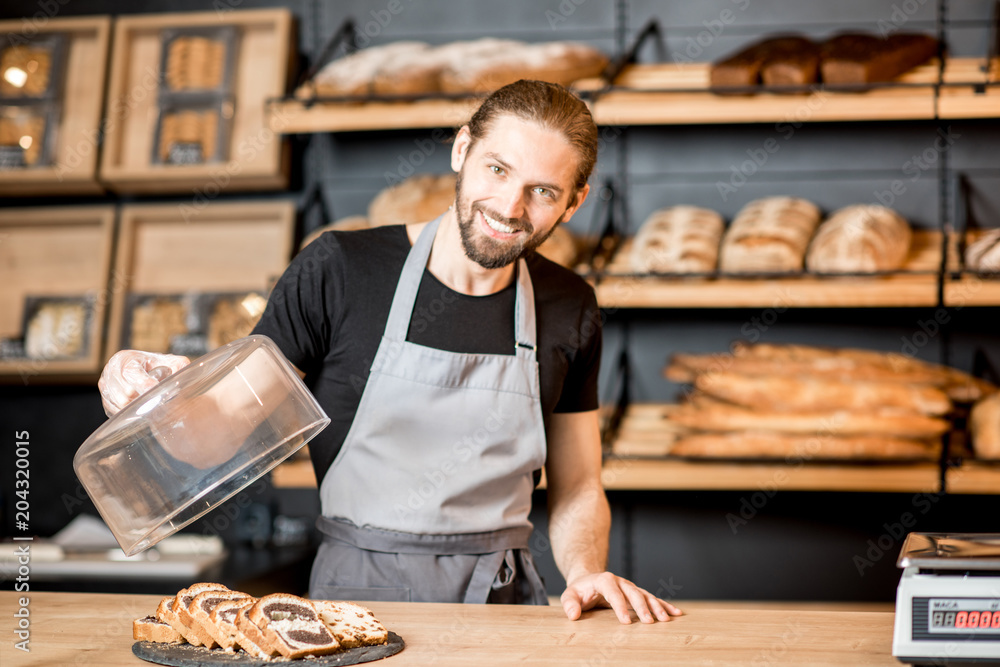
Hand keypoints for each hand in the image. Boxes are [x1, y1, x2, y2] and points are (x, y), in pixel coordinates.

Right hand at [98, 350, 189, 416]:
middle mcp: (111, 370)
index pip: (131, 372)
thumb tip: (181, 378)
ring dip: (136, 406)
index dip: (143, 383)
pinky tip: (140, 408)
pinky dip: (129, 412)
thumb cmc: (163, 368)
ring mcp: (105, 385)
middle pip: (124, 392)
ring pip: (119, 403)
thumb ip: (180, 367)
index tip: (155, 391)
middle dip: (141, 398)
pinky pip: (114, 411)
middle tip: (156, 402)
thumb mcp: (175, 363)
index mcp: (126, 358)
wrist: (151, 374)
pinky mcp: (105, 399)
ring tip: (149, 404)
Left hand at [561, 572, 681, 623]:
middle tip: (649, 623)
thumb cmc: (580, 591)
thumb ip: (569, 604)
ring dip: (657, 607)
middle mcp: (621, 582)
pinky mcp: (637, 593)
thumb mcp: (570, 595)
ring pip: (647, 595)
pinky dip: (664, 605)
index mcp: (605, 580)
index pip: (614, 593)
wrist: (589, 580)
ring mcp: (630, 587)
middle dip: (642, 608)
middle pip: (634, 593)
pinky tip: (675, 613)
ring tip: (667, 619)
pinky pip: (652, 599)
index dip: (620, 607)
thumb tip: (573, 615)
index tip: (626, 622)